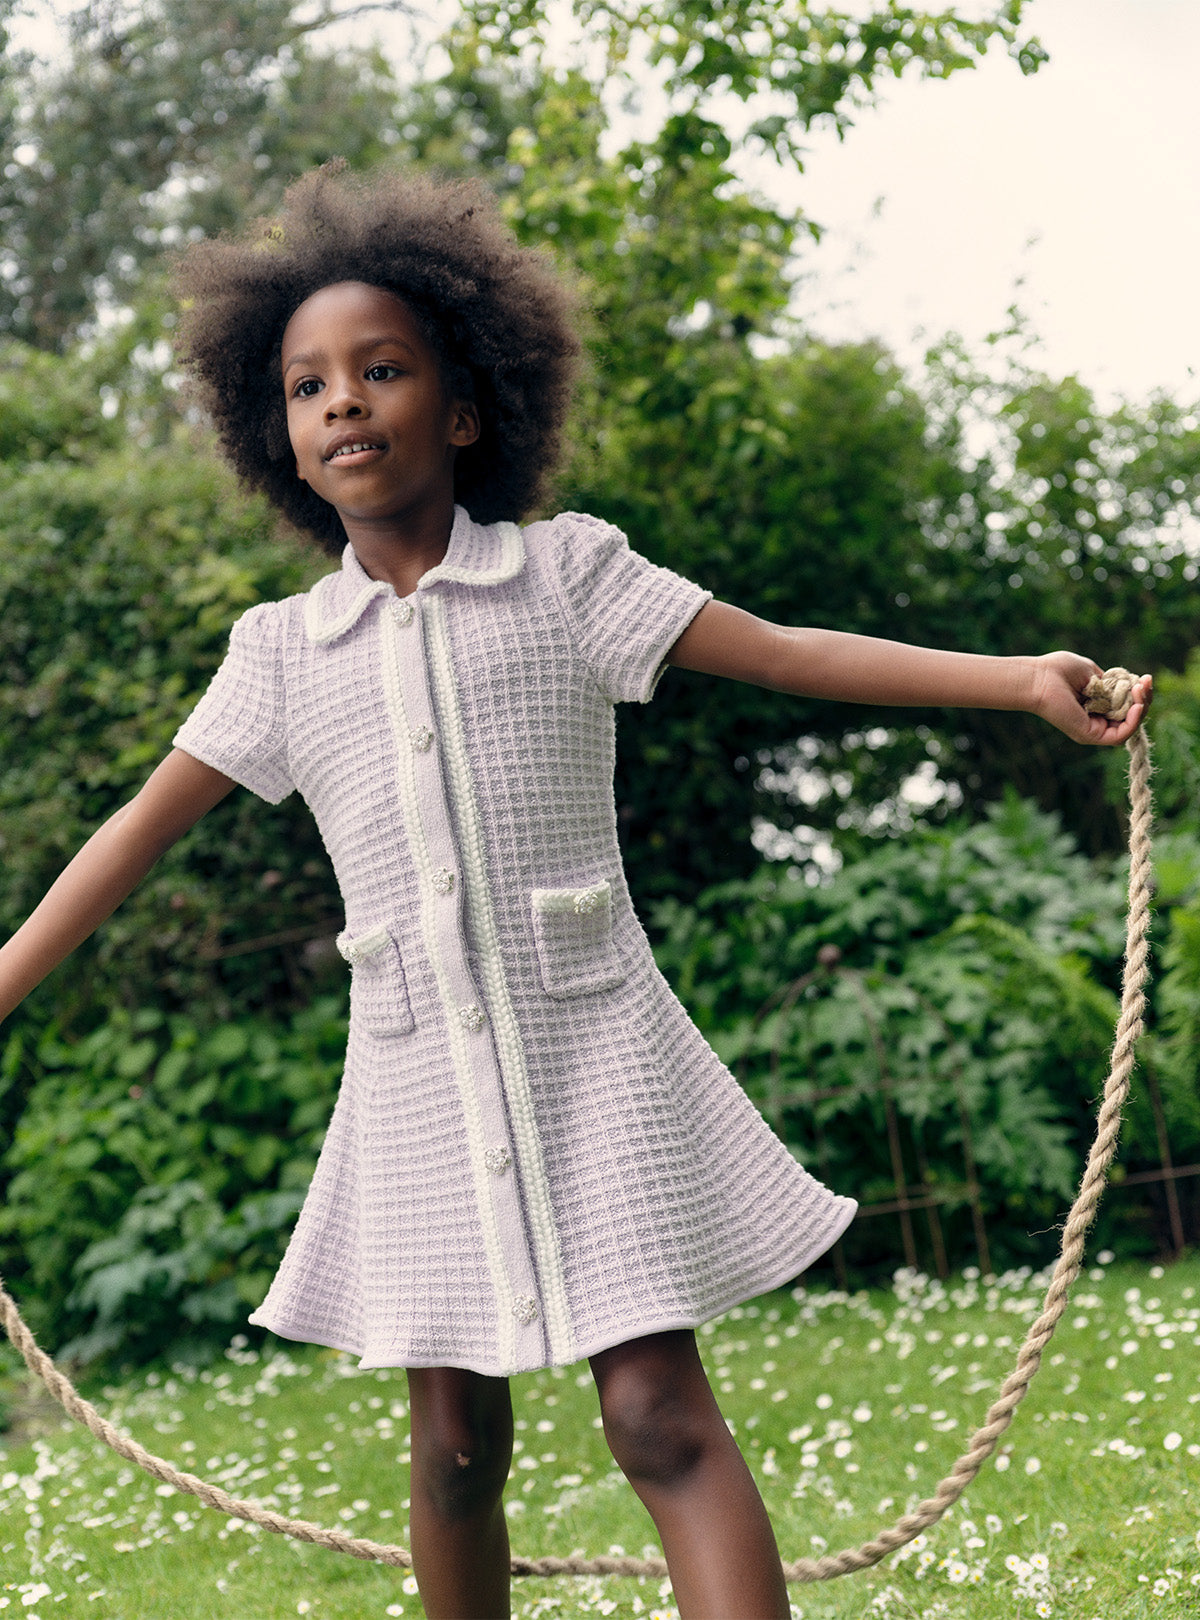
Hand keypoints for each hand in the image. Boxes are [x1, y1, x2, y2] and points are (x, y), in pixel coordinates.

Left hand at [1032, 652, 1152, 744]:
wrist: (1038, 677)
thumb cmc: (1058, 670)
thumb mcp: (1092, 672)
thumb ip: (1110, 681)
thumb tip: (1128, 686)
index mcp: (1096, 705)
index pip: (1126, 706)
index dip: (1139, 694)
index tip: (1144, 678)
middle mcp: (1096, 720)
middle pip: (1131, 717)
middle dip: (1144, 700)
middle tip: (1145, 682)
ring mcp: (1093, 729)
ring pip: (1128, 727)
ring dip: (1141, 709)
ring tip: (1141, 691)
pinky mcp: (1089, 735)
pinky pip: (1119, 736)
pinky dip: (1132, 722)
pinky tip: (1136, 706)